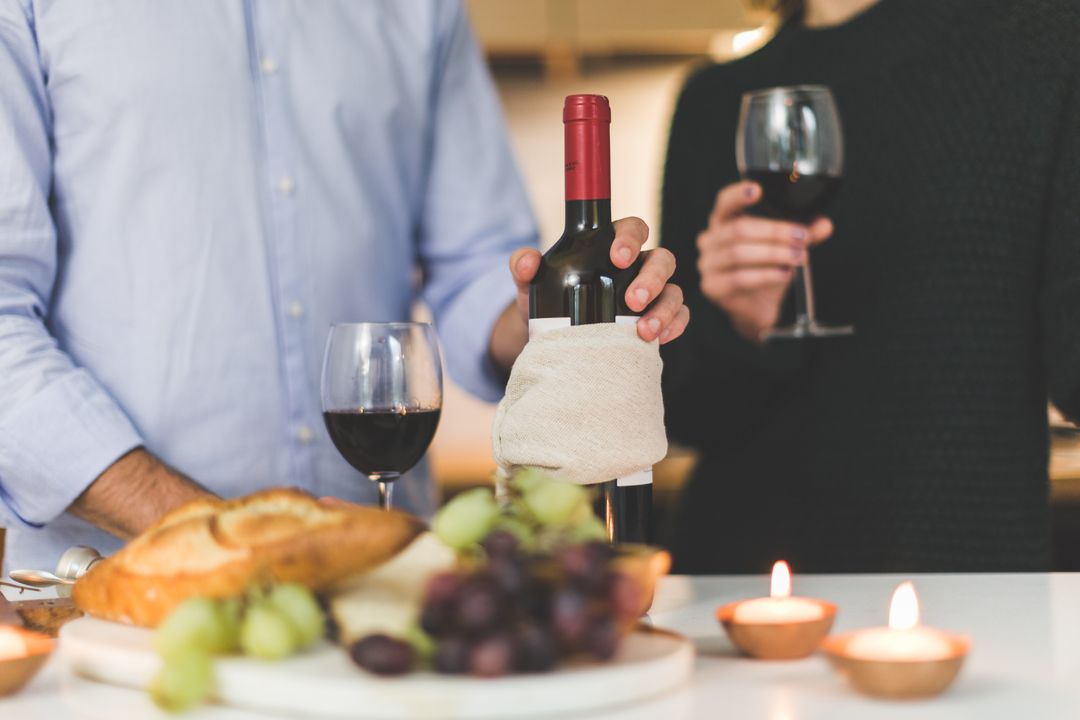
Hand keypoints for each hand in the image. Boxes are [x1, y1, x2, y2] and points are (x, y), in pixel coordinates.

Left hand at [508, 217, 689, 343]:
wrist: (554, 340)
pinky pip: (679, 317)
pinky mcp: (659, 319)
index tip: (617, 258)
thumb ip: (523, 266)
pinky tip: (658, 339)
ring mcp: (652, 294)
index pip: (633, 229)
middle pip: (661, 260)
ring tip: (643, 331)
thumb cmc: (548, 303)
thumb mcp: (531, 283)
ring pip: (674, 290)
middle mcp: (638, 267)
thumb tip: (527, 261)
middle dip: (651, 279)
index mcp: (612, 247)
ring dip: (664, 309)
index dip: (631, 239)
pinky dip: (674, 326)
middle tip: (631, 301)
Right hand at [697, 181, 831, 340]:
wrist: (756, 308)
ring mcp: (708, 264)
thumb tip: (824, 224)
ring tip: (798, 256)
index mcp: (723, 222)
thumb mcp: (786, 247)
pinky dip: (766, 274)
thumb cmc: (765, 270)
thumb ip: (803, 233)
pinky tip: (785, 273)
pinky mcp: (712, 287)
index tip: (757, 190)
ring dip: (773, 253)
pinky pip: (739, 278)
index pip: (725, 202)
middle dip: (775, 232)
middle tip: (802, 237)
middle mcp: (710, 240)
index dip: (738, 195)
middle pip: (739, 229)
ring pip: (739, 253)